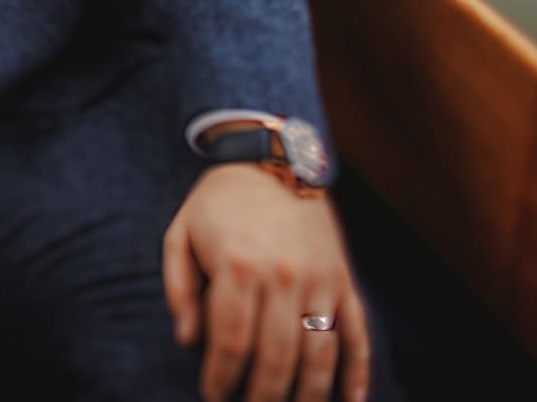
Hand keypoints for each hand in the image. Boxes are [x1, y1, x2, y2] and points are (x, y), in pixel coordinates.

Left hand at [163, 163, 371, 401]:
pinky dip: (357, 371)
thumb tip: (187, 339)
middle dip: (262, 395)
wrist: (272, 158)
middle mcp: (283, 276)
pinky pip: (357, 332)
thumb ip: (178, 287)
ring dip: (307, 395)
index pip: (231, 341)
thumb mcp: (180, 233)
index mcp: (239, 266)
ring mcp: (320, 280)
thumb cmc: (219, 202)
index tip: (213, 397)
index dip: (222, 378)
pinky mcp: (343, 279)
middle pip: (277, 357)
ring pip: (319, 354)